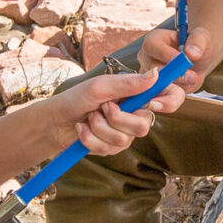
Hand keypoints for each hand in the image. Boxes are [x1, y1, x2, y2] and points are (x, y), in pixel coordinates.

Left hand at [45, 62, 188, 155]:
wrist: (54, 121)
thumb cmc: (76, 98)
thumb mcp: (100, 87)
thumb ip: (128, 83)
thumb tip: (156, 74)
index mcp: (135, 94)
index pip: (168, 96)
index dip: (169, 101)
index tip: (152, 102)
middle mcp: (134, 113)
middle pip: (143, 125)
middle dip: (116, 118)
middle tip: (101, 108)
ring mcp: (124, 133)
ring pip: (123, 139)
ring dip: (98, 127)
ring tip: (88, 118)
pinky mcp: (112, 148)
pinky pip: (109, 149)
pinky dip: (90, 138)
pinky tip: (82, 130)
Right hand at [136, 22, 212, 93]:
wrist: (199, 60)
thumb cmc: (197, 45)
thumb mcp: (201, 38)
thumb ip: (197, 42)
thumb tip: (191, 52)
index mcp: (154, 40)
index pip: (151, 46)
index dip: (165, 54)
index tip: (183, 60)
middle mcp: (147, 58)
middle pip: (151, 69)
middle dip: (173, 75)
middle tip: (191, 76)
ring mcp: (148, 76)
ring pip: (155, 86)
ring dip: (174, 89)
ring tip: (191, 82)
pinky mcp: (155, 90)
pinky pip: (160, 99)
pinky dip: (171, 100)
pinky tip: (182, 95)